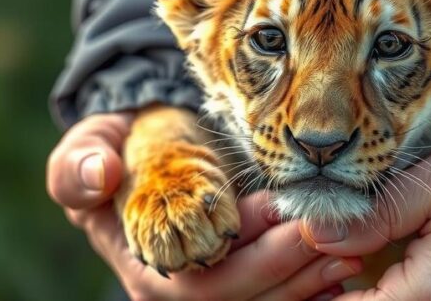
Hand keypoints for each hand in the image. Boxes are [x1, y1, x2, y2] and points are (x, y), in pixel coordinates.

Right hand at [47, 113, 362, 299]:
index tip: (285, 207)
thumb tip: (98, 176)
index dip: (248, 246)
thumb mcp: (92, 146)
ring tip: (351, 256)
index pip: (202, 273)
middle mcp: (175, 290)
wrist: (143, 156)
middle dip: (290, 267)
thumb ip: (79, 164)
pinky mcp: (237, 289)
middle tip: (336, 236)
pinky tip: (342, 281)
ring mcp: (208, 293)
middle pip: (240, 296)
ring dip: (309, 284)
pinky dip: (310, 296)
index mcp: (144, 262)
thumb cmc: (122, 150)